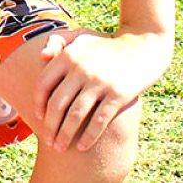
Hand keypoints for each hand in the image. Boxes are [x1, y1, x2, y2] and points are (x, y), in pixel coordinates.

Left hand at [33, 29, 170, 151]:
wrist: (144, 45)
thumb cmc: (107, 44)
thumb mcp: (81, 36)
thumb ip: (58, 42)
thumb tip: (40, 56)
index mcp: (68, 56)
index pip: (43, 83)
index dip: (38, 103)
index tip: (38, 117)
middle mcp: (80, 69)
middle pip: (57, 103)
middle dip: (50, 126)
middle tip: (47, 140)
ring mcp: (99, 82)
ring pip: (75, 115)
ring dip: (65, 135)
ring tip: (59, 147)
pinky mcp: (119, 94)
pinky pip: (99, 120)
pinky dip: (89, 136)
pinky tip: (82, 147)